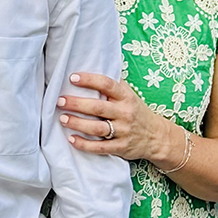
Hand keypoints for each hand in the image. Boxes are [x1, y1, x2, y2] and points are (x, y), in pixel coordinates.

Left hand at [58, 72, 177, 166]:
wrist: (157, 137)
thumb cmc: (136, 112)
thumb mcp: (129, 95)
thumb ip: (113, 86)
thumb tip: (89, 70)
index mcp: (125, 97)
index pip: (107, 84)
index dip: (89, 80)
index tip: (72, 78)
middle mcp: (124, 113)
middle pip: (97, 107)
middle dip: (76, 104)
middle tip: (60, 101)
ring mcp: (123, 131)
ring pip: (97, 128)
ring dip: (77, 123)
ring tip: (62, 119)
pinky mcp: (120, 147)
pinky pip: (100, 147)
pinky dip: (84, 144)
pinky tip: (71, 139)